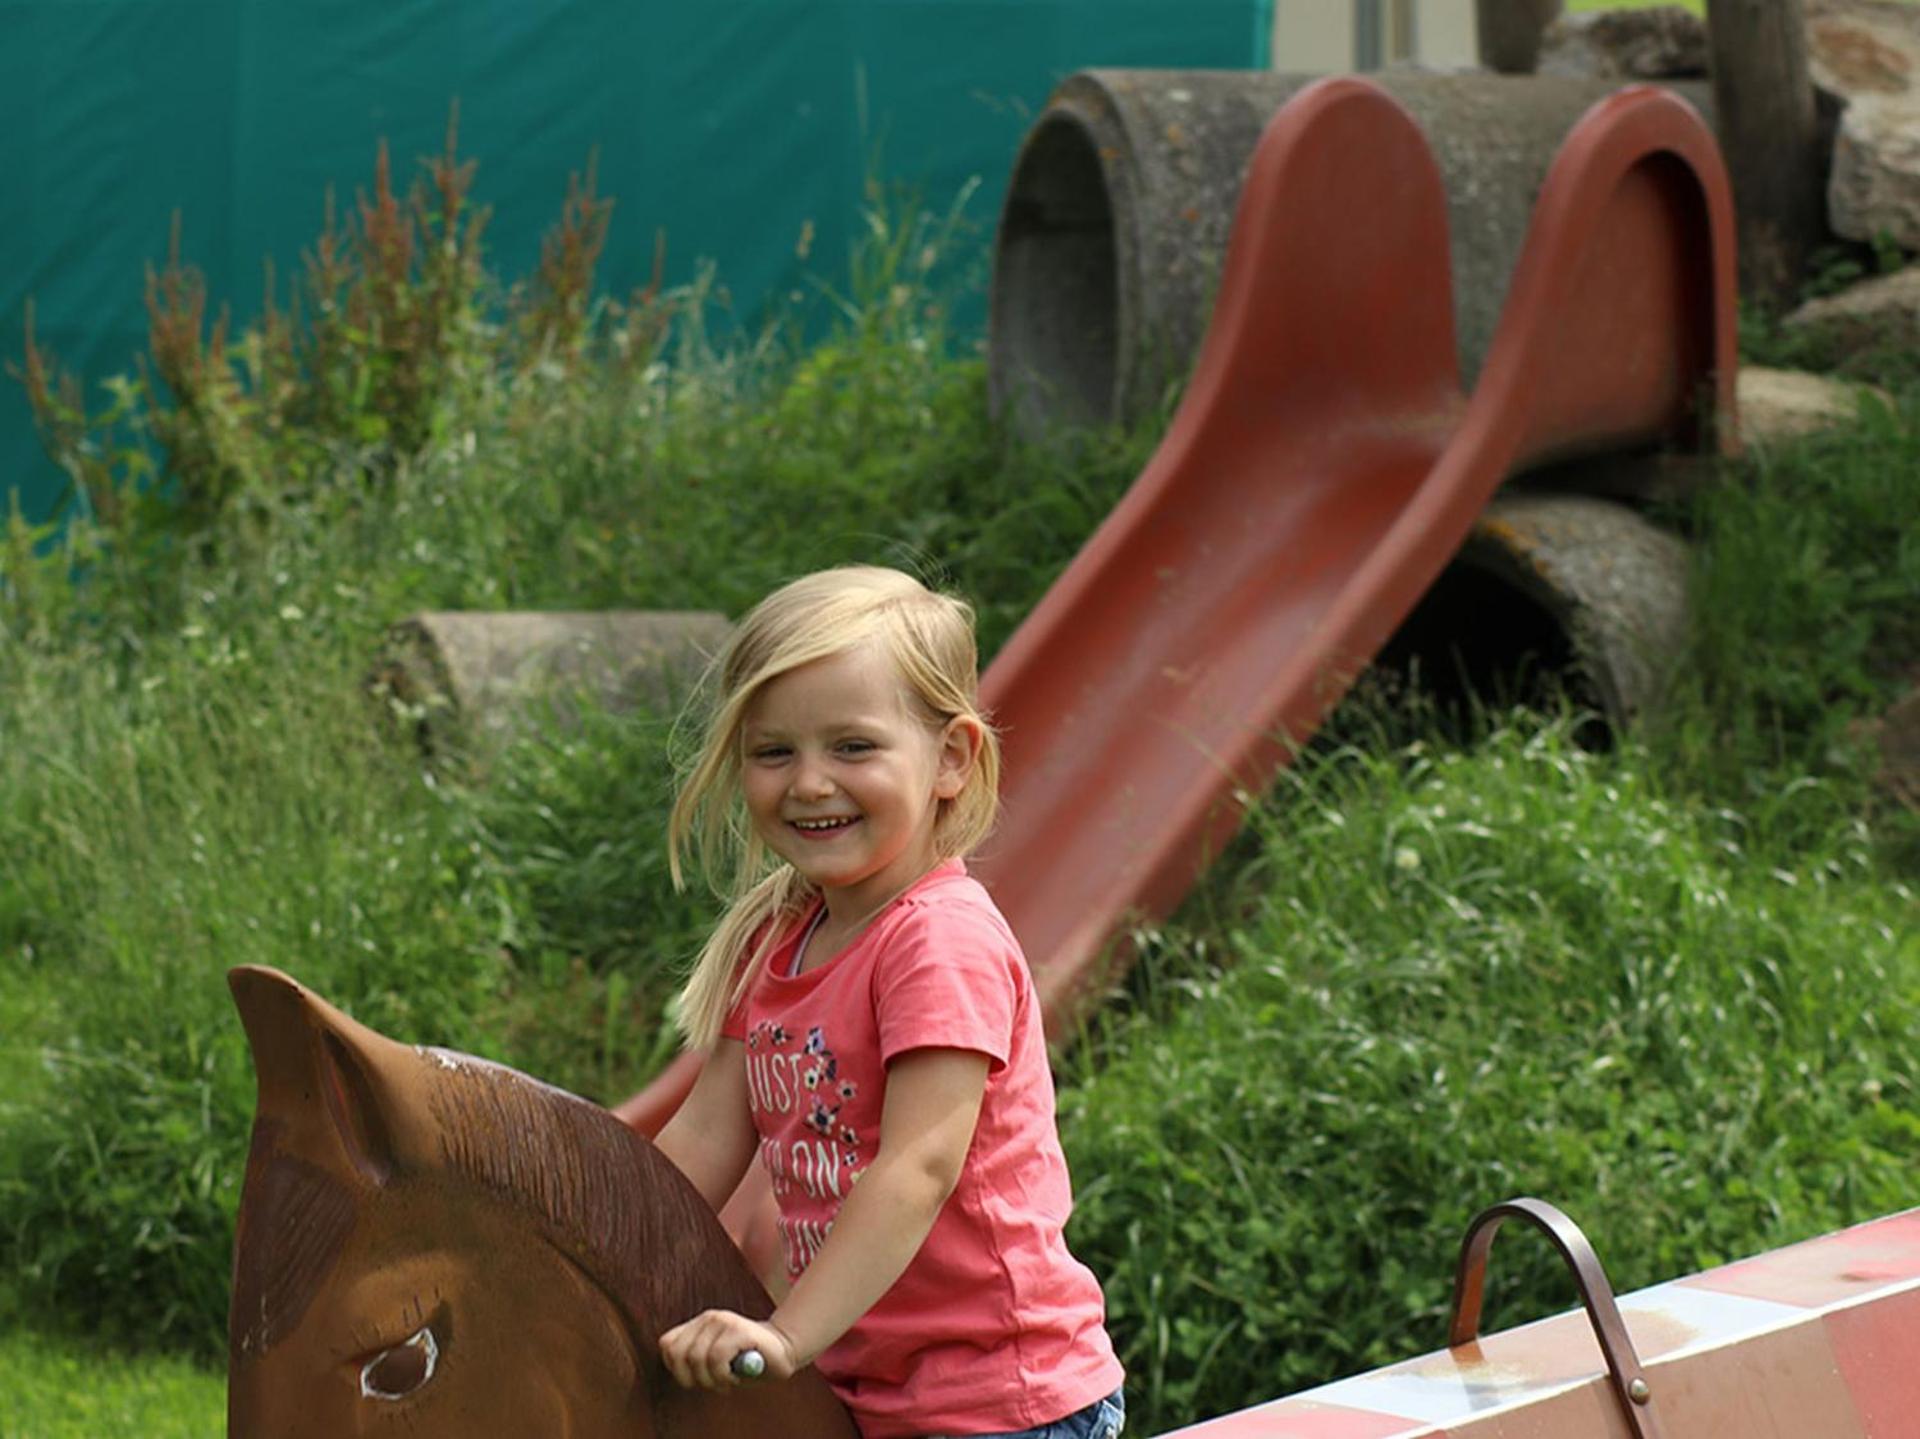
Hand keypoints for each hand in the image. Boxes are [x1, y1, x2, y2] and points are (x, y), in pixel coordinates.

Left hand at [659, 1308, 800, 1389]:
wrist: (783, 1351)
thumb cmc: (746, 1362)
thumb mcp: (714, 1362)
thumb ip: (694, 1360)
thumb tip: (679, 1369)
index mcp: (698, 1324)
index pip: (667, 1345)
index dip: (678, 1369)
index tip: (698, 1379)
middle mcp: (708, 1318)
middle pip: (679, 1355)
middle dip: (695, 1379)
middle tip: (715, 1383)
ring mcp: (723, 1320)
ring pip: (697, 1358)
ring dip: (712, 1380)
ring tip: (728, 1379)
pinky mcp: (738, 1329)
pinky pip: (716, 1358)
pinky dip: (723, 1376)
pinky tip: (736, 1375)